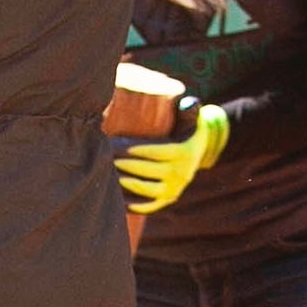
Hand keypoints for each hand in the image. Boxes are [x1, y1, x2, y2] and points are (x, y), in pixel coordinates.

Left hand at [113, 103, 229, 214]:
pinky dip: (132, 204)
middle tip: (105, 156)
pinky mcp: (168, 199)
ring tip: (109, 173)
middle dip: (125, 164)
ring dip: (126, 183)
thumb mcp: (193, 118)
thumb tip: (189, 101)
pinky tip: (116, 197)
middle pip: (148, 170)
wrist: (201, 152)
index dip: (135, 148)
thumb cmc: (188, 129)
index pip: (157, 151)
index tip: (115, 143)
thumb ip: (189, 108)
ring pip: (146, 189)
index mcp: (185, 153)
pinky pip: (148, 206)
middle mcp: (182, 174)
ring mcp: (175, 189)